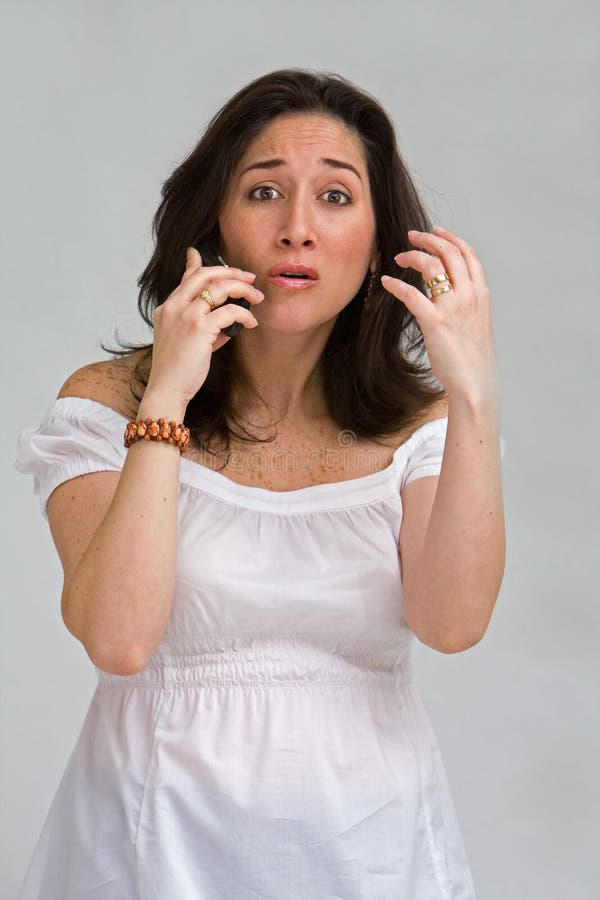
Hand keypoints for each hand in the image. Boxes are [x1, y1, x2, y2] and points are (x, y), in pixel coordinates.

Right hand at [146, 247, 263, 407]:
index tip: (207, 257)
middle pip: (205, 274)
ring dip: (243, 289)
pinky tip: (251, 322)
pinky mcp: (199, 329)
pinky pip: (229, 311)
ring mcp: (185, 316)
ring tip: (257, 297)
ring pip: (219, 288)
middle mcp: (174, 307)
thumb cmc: (177, 371)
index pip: (186, 278)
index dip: (198, 264)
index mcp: (167, 309)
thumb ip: (204, 327)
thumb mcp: (186, 342)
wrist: (166, 390)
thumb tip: (228, 322)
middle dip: (231, 272)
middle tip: (249, 278)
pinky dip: (244, 314)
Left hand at [381, 226, 499, 402]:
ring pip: (432, 266)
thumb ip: (467, 304)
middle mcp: (469, 295)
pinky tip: (387, 282)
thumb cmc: (473, 358)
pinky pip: (412, 294)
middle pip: (449, 252)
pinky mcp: (435, 322)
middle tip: (411, 236)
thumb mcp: (477, 323)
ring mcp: (453, 307)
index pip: (468, 254)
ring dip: (412, 256)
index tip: (436, 231)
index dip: (451, 238)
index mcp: (480, 294)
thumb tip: (451, 294)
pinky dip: (397, 284)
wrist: (474, 382)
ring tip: (399, 257)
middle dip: (428, 239)